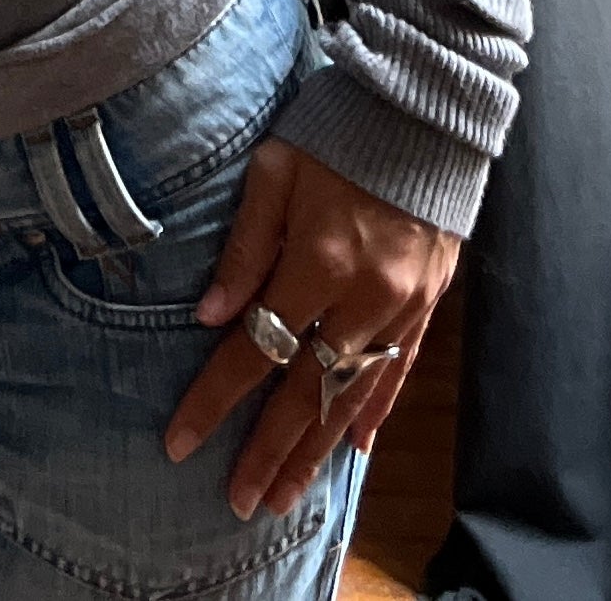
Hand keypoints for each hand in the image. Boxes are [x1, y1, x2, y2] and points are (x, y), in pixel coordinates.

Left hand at [162, 136, 460, 519]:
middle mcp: (363, 298)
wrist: (426, 107)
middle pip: (307, 393)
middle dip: (268, 452)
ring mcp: (402, 307)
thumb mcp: (275, 170)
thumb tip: (211, 316)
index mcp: (317, 262)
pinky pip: (397, 374)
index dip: (216, 400)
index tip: (181, 443)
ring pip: (353, 397)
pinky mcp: (429, 304)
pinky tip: (352, 449)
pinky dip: (373, 414)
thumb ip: (244, 246)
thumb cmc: (337, 129)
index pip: (256, 350)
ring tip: (285, 495)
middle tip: (238, 503)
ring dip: (317, 450)